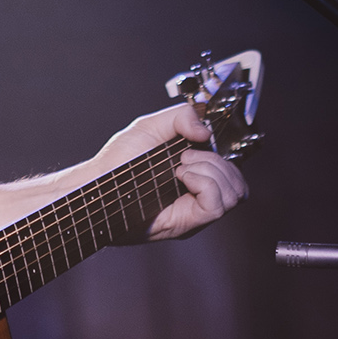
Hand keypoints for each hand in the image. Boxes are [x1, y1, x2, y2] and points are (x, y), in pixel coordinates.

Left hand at [96, 102, 249, 241]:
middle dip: (216, 161)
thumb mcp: (151, 126)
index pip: (233, 172)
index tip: (197, 142)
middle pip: (239, 184)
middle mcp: (199, 195)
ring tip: (181, 167)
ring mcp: (195, 210)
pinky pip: (216, 206)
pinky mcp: (188, 221)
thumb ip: (181, 117)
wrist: (98, 184)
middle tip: (184, 158)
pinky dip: (204, 183)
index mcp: (195, 174)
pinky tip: (182, 176)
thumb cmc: (118, 161)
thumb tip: (206, 133)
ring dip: (210, 171)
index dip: (223, 155)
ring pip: (233, 194)